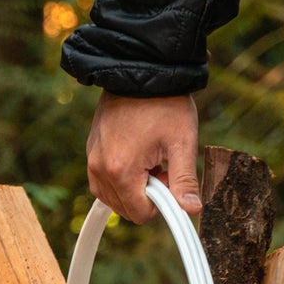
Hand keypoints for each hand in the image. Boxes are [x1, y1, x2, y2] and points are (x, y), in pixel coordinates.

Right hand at [86, 92, 200, 223]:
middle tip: (161, 165)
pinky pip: (104, 181)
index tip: (169, 176)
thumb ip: (185, 181)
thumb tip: (192, 209)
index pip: (140, 214)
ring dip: (134, 187)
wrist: (140, 70)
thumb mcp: (182, 143)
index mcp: (120, 171)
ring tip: (149, 159)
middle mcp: (100, 168)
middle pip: (125, 209)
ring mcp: (92, 159)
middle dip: (147, 196)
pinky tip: (137, 154)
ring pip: (113, 198)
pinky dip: (121, 177)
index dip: (161, 203)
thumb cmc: (164, 104)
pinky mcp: (92, 150)